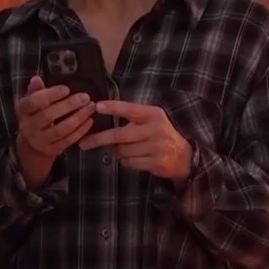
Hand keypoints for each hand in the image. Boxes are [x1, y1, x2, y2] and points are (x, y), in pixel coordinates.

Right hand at [14, 76, 95, 186]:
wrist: (31, 147)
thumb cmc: (35, 117)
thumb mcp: (32, 104)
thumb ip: (35, 91)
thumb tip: (37, 78)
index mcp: (22, 111)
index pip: (33, 102)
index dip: (50, 95)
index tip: (66, 89)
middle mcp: (28, 127)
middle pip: (48, 116)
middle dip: (68, 106)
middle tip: (85, 97)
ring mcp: (40, 141)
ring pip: (60, 129)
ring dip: (78, 118)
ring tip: (90, 107)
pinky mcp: (52, 150)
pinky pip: (68, 140)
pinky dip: (80, 130)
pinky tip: (90, 121)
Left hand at [78, 100, 192, 183]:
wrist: (183, 156)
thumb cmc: (159, 134)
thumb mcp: (151, 120)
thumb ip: (132, 117)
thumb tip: (102, 115)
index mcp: (153, 114)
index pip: (129, 109)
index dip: (112, 107)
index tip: (96, 106)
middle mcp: (155, 129)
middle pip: (120, 135)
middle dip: (99, 139)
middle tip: (84, 142)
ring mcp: (156, 146)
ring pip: (122, 151)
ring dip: (117, 152)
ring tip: (123, 149)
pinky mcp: (155, 162)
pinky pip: (129, 162)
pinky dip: (126, 161)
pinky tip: (133, 158)